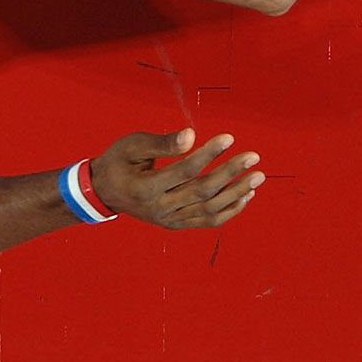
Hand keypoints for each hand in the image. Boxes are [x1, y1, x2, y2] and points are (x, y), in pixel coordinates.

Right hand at [90, 127, 264, 229]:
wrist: (104, 192)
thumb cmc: (118, 162)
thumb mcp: (132, 145)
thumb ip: (163, 142)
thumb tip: (193, 136)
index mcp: (146, 188)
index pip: (185, 170)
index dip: (209, 154)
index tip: (229, 138)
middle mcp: (160, 208)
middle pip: (202, 191)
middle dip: (231, 173)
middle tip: (253, 157)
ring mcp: (169, 220)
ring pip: (210, 210)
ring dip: (237, 193)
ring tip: (257, 177)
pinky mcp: (176, 225)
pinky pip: (208, 220)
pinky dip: (230, 210)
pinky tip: (245, 195)